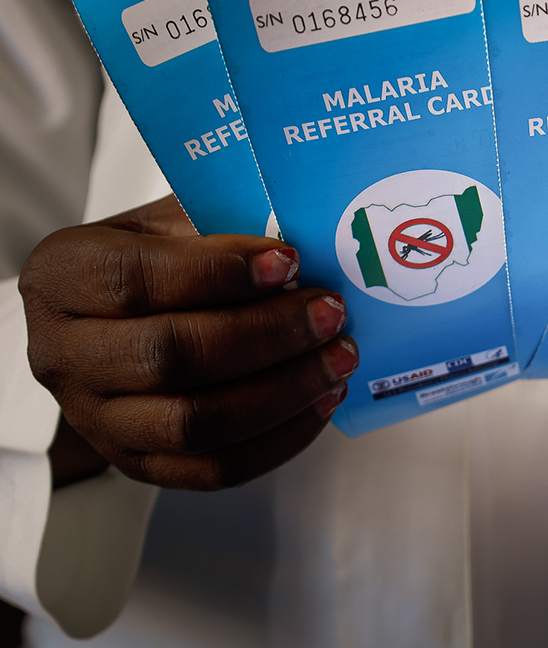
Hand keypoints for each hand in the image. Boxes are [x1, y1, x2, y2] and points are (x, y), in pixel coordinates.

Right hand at [19, 195, 357, 490]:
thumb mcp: (174, 221)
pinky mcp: (139, 463)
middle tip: (330, 313)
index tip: (289, 260)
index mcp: (63, 277)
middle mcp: (64, 354)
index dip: (219, 273)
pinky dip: (280, 438)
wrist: (115, 319)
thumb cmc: (156, 258)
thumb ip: (225, 225)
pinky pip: (215, 469)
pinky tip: (321, 401)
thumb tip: (306, 244)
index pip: (136, 279)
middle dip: (267, 335)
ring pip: (196, 423)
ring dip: (283, 391)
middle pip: (169, 357)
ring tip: (338, 357)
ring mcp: (97, 420)